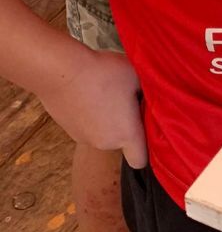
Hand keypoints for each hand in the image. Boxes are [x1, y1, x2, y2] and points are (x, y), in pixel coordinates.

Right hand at [39, 46, 147, 169]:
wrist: (60, 71)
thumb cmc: (105, 74)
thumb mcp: (136, 76)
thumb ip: (148, 92)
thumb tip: (150, 97)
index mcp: (126, 135)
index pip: (140, 160)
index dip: (147, 150)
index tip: (147, 130)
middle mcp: (105, 143)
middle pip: (122, 143)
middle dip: (126, 126)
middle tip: (127, 102)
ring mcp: (83, 138)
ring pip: (103, 134)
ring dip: (107, 120)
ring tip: (105, 94)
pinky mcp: (67, 129)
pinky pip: (86, 126)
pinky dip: (90, 116)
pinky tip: (88, 95)